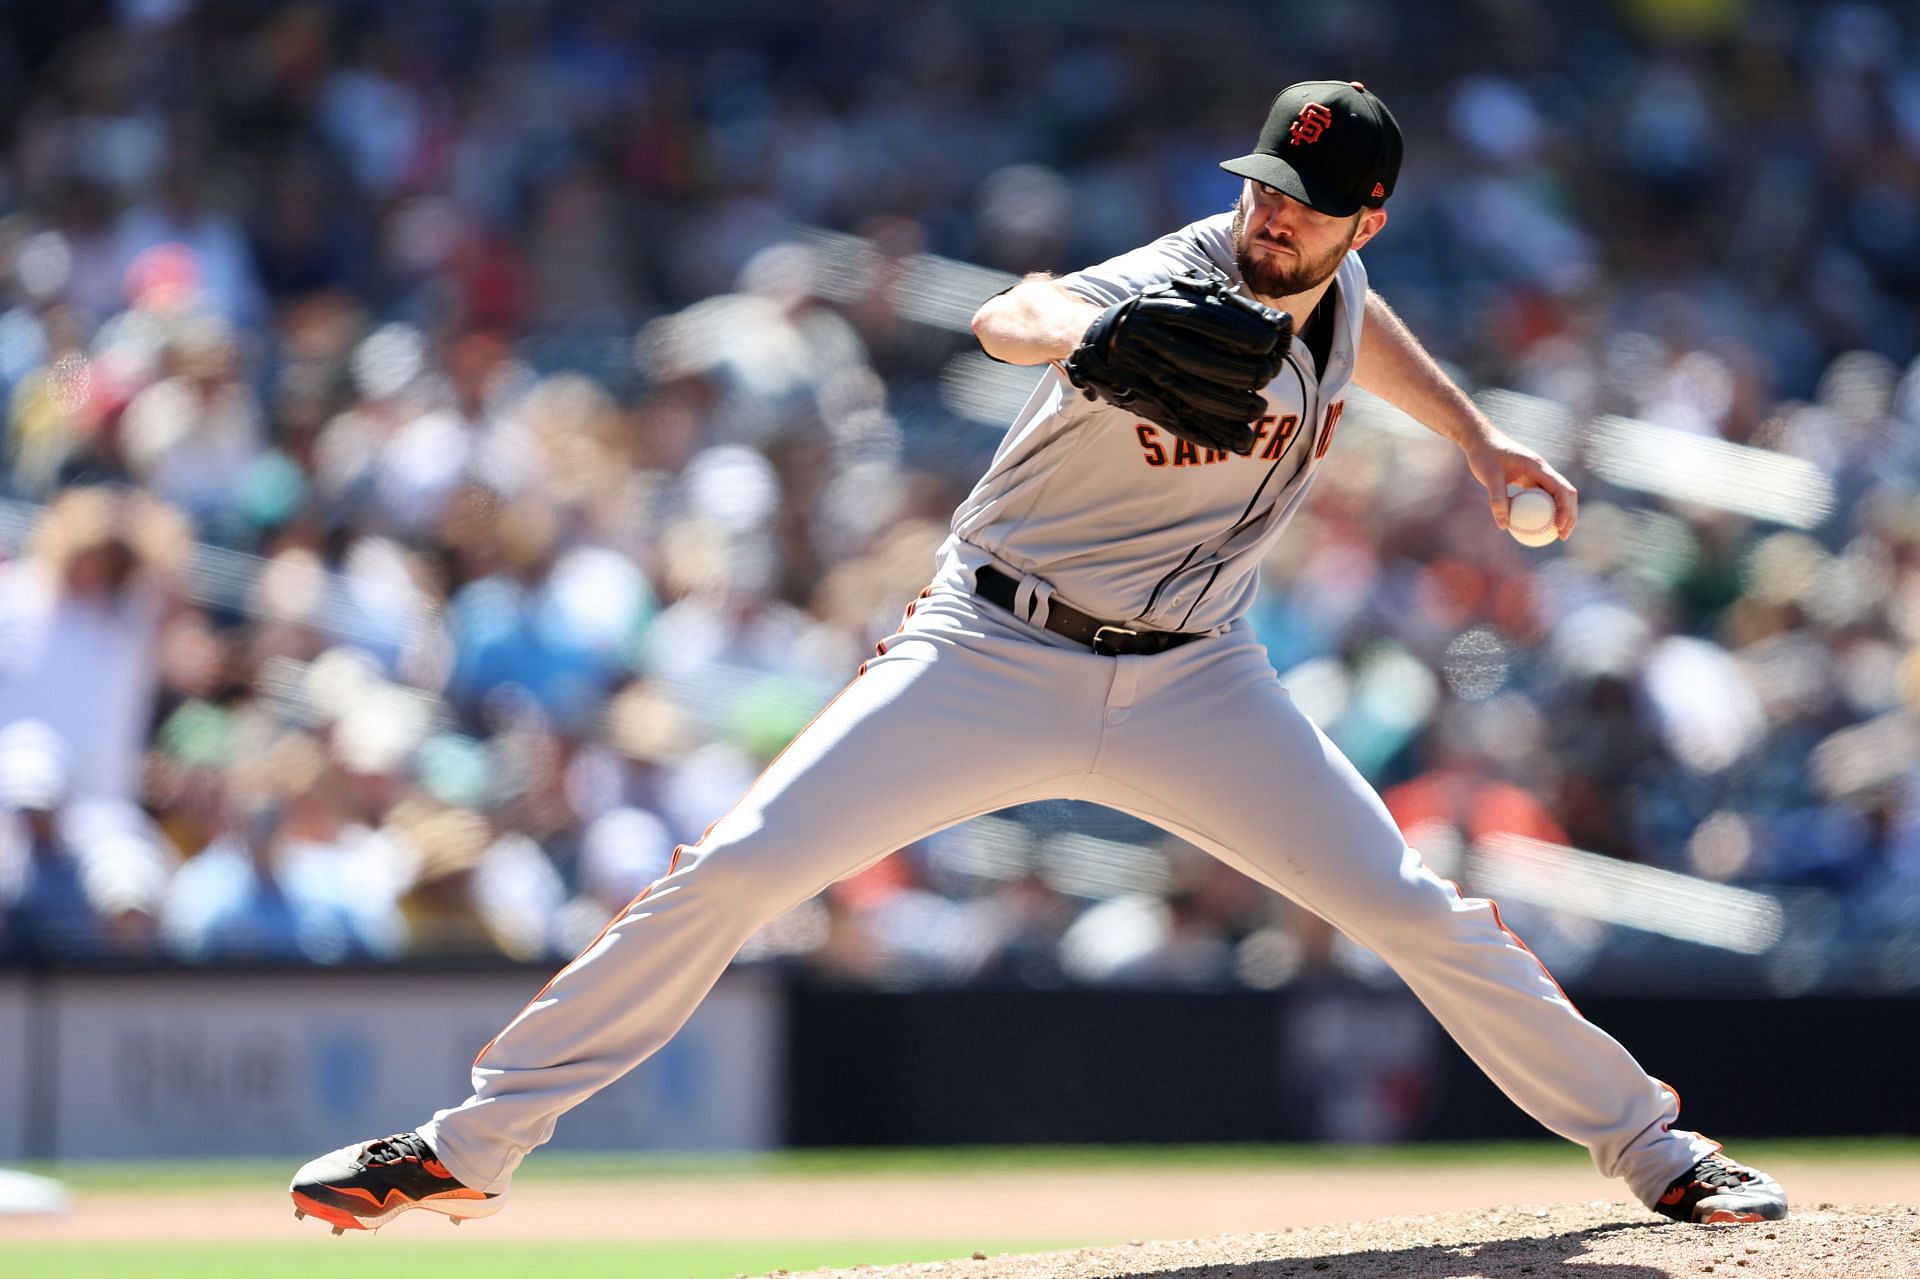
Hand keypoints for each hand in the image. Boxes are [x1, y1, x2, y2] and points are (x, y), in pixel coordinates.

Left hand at [1462, 436, 1578, 539]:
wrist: (1480, 440)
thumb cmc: (1484, 456)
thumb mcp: (1488, 477)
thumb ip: (1497, 499)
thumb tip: (1503, 526)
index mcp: (1539, 467)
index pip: (1561, 489)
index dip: (1565, 509)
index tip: (1559, 528)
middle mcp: (1543, 470)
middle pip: (1567, 494)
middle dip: (1570, 515)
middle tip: (1562, 536)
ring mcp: (1539, 474)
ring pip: (1558, 496)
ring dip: (1561, 514)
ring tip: (1555, 535)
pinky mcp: (1531, 479)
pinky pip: (1542, 498)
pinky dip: (1544, 511)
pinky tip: (1536, 528)